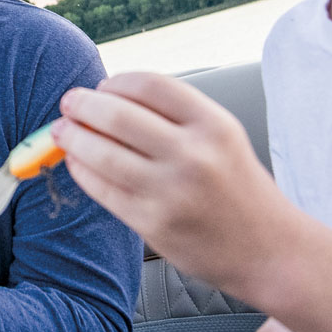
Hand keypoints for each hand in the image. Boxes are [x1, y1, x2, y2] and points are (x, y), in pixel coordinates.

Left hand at [53, 71, 302, 297]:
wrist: (269, 250)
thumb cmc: (240, 190)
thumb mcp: (224, 139)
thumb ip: (176, 117)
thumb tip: (111, 98)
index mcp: (214, 125)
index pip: (150, 85)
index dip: (117, 82)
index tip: (103, 86)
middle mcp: (193, 154)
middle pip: (118, 113)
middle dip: (83, 104)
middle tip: (69, 102)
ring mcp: (170, 191)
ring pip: (101, 152)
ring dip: (72, 136)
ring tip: (62, 131)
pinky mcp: (152, 222)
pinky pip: (102, 189)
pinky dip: (81, 170)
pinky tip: (76, 162)